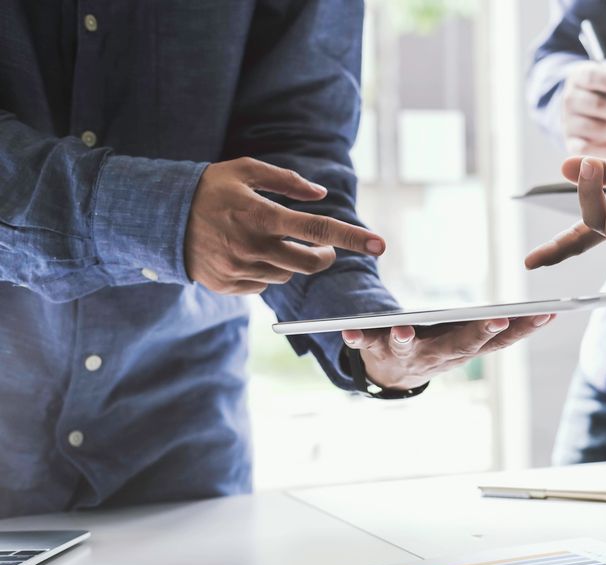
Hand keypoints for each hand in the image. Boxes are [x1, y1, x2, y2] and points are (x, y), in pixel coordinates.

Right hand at [186, 157, 385, 294]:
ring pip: (286, 275)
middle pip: (310, 264)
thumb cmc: (209, 188)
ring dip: (290, 262)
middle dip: (323, 256)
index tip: (380, 245)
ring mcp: (240, 270)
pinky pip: (263, 285)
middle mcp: (254, 246)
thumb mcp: (245, 170)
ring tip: (270, 242)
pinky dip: (266, 272)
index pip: (319, 229)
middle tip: (323, 248)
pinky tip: (247, 254)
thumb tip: (320, 194)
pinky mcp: (228, 286)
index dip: (352, 238)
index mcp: (262, 216)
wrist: (159, 216)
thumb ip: (286, 181)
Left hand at [342, 315, 554, 390]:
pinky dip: (355, 339)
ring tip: (403, 331)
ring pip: (409, 350)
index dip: (523, 329)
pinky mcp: (378, 351)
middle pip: (461, 345)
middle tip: (497, 319)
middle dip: (480, 333)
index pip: (501, 340)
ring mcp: (408, 356)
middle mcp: (440, 356)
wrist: (394, 378)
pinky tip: (346, 332)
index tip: (546, 314)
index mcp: (465, 349)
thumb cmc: (438, 347)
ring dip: (407, 341)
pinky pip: (365, 345)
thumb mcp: (470, 340)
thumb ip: (505, 330)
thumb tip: (549, 315)